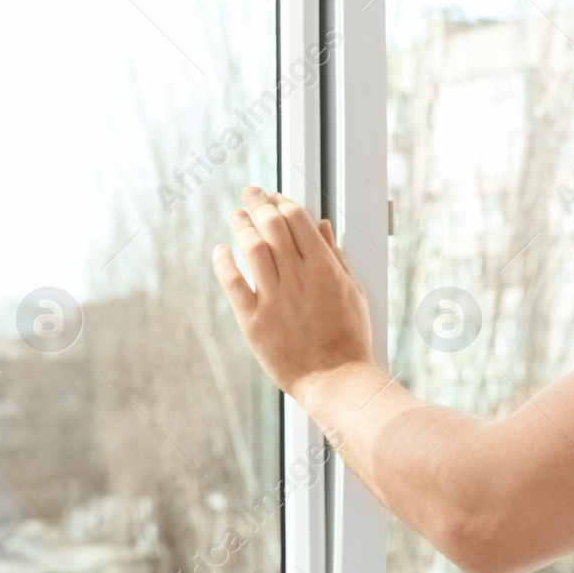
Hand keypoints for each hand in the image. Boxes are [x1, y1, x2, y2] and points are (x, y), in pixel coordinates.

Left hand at [212, 186, 377, 401]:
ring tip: (235, 215)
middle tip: (250, 193)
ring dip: (241, 225)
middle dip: (259, 203)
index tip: (274, 196)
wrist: (336, 379)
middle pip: (273, 226)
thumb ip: (335, 256)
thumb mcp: (353, 291)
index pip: (298, 220)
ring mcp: (275, 298)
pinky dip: (224, 262)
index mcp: (325, 268)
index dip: (283, 202)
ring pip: (252, 248)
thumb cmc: (349, 337)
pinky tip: (220, 250)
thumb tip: (321, 225)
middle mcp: (298, 278)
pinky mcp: (254, 320)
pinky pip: (233, 283)